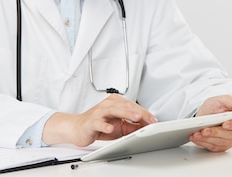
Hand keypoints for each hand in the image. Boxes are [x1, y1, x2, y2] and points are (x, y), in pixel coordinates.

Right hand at [42, 94, 157, 146]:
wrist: (77, 128)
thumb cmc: (98, 125)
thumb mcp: (119, 126)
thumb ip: (132, 126)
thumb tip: (146, 127)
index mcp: (116, 103)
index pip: (133, 106)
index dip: (144, 113)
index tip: (153, 120)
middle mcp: (108, 105)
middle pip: (126, 106)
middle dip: (139, 112)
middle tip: (149, 119)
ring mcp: (99, 112)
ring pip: (114, 110)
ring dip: (125, 113)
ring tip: (135, 117)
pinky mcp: (91, 121)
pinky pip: (98, 123)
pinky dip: (104, 125)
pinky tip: (109, 128)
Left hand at [189, 95, 231, 151]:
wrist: (204, 113)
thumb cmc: (215, 106)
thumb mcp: (223, 100)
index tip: (224, 124)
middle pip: (230, 135)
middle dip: (216, 132)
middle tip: (205, 130)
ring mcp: (231, 140)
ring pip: (221, 142)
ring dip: (208, 138)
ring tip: (197, 134)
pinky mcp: (222, 146)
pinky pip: (214, 147)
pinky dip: (204, 143)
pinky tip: (197, 138)